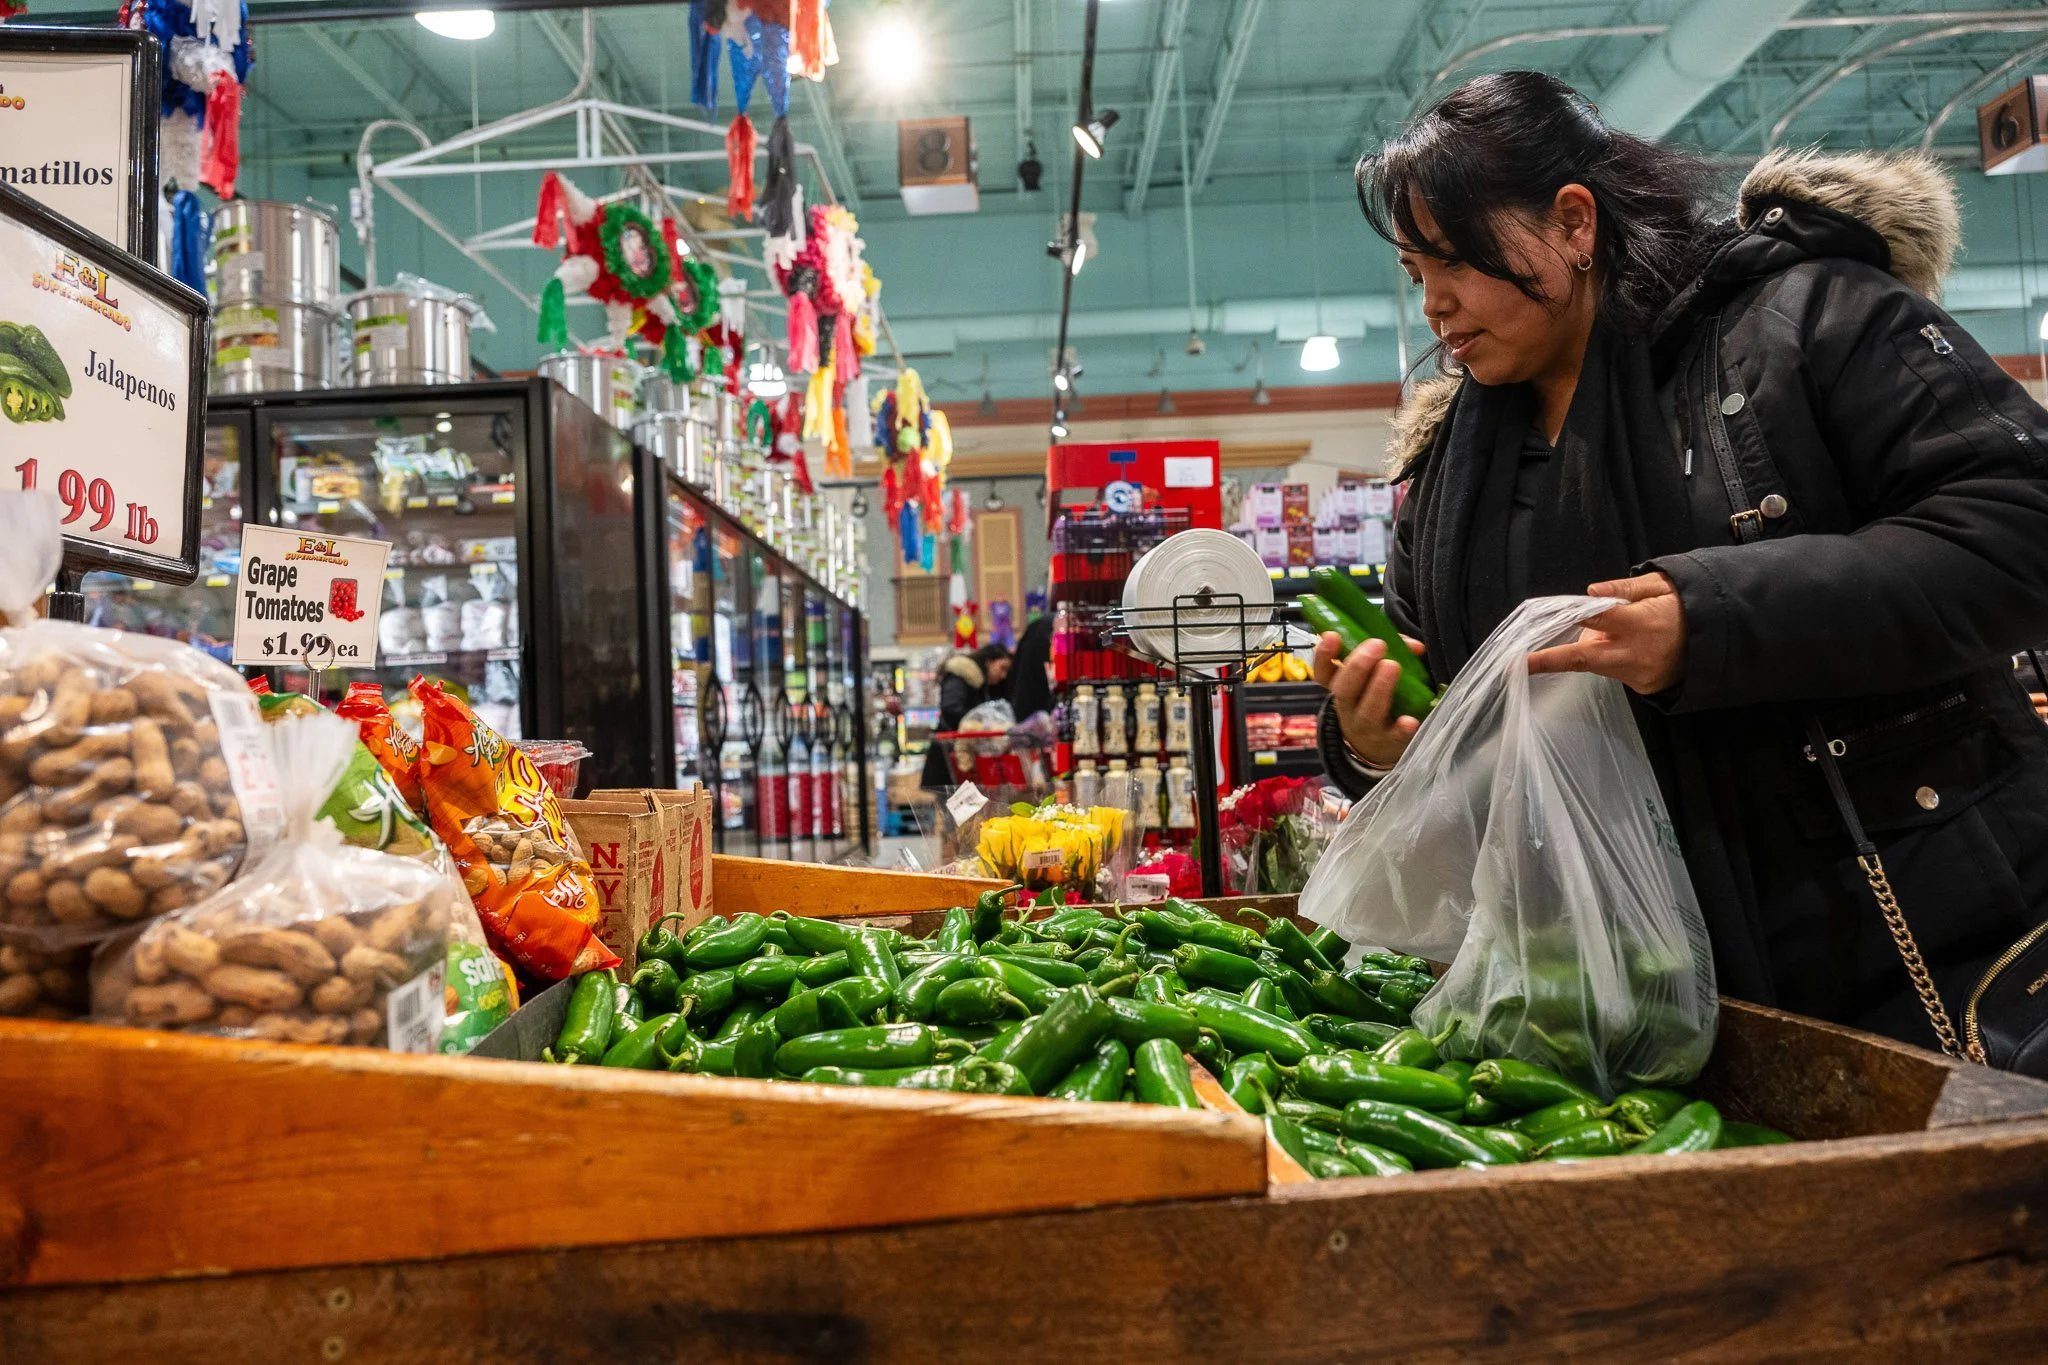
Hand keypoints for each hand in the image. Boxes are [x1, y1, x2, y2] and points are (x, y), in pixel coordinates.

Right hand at [1313, 631, 1425, 768]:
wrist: (1377, 747)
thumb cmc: (1375, 700)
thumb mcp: (1374, 676)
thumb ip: (1394, 652)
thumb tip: (1415, 646)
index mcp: (1340, 688)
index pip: (1323, 673)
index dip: (1324, 655)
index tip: (1332, 635)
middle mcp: (1348, 708)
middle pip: (1344, 690)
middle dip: (1358, 666)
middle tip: (1377, 645)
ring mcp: (1367, 728)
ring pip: (1367, 712)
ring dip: (1379, 688)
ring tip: (1392, 666)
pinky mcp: (1389, 742)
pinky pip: (1394, 736)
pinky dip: (1401, 729)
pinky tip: (1409, 720)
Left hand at [1525, 572, 1687, 693]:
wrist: (1722, 640)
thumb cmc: (1688, 605)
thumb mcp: (1662, 585)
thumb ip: (1625, 589)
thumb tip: (1590, 593)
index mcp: (1640, 623)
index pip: (1595, 620)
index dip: (1565, 620)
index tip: (1539, 624)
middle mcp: (1636, 653)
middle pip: (1583, 659)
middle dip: (1548, 661)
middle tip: (1515, 665)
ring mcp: (1639, 674)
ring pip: (1599, 663)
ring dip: (1594, 647)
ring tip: (1617, 630)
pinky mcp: (1643, 687)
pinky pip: (1615, 671)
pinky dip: (1612, 657)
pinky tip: (1631, 646)